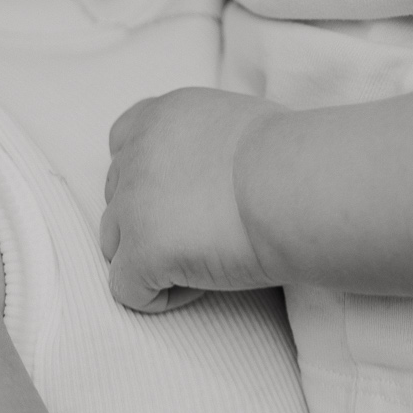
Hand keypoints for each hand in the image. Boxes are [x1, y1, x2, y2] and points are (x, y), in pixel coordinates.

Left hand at [100, 88, 279, 312]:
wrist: (298, 184)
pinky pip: (128, 290)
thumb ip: (205, 141)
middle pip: (117, 199)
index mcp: (161, 116)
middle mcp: (136, 153)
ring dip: (152, 258)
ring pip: (114, 244)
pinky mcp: (141, 251)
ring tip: (207, 260)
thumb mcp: (238, 123)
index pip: (122, 144)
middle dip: (151, 221)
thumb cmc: (293, 158)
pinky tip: (205, 283)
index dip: (147, 179)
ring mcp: (132, 203)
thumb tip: (215, 169)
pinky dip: (161, 296)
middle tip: (207, 232)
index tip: (184, 197)